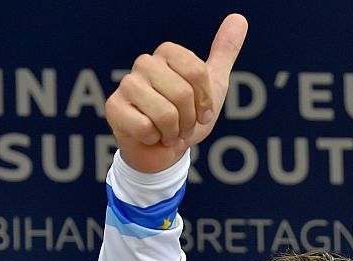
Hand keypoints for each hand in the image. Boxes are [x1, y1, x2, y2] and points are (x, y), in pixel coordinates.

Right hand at [105, 14, 247, 173]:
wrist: (162, 151)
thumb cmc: (185, 116)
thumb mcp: (213, 85)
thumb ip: (224, 52)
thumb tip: (239, 18)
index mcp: (167, 53)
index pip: (196, 72)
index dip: (204, 100)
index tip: (201, 112)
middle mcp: (144, 63)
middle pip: (181, 93)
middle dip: (188, 119)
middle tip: (182, 125)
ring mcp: (127, 84)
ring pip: (164, 113)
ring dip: (172, 131)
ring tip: (168, 131)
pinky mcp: (114, 107)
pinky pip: (145, 127)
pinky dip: (154, 139)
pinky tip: (150, 136)